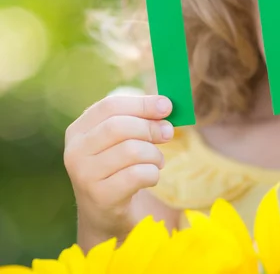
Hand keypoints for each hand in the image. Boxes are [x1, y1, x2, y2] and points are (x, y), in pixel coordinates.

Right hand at [64, 95, 173, 244]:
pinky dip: (153, 173)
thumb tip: (165, 105)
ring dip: (154, 154)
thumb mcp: (123, 139)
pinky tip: (150, 177)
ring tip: (157, 160)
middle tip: (168, 133)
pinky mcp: (99, 196)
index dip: (141, 103)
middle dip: (150, 127)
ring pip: (131, 150)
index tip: (167, 106)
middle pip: (119, 126)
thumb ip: (140, 119)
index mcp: (79, 130)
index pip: (110, 106)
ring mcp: (84, 175)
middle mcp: (75, 151)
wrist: (105, 212)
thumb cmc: (119, 166)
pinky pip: (137, 175)